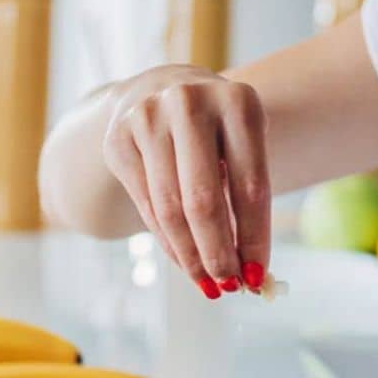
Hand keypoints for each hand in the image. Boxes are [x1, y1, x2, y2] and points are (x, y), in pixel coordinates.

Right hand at [100, 65, 270, 298]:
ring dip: (191, 256)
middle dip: (218, 252)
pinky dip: (168, 242)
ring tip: (208, 284)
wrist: (160, 91)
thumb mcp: (243, 147)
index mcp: (237, 102)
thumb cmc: (217, 131)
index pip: (250, 185)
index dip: (254, 237)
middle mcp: (189, 103)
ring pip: (169, 209)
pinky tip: (185, 261)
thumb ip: (247, 200)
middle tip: (230, 287)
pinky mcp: (118, 140)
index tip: (259, 276)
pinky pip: (146, 206)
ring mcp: (147, 119)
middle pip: (203, 200)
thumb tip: (251, 272)